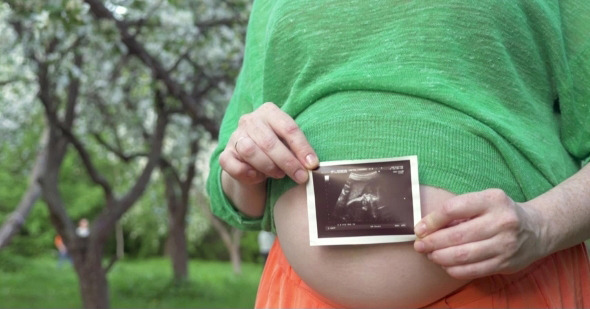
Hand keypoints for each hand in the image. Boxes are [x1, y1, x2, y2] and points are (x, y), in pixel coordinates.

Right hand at [219, 102, 318, 185]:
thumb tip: (311, 164)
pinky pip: (232, 165)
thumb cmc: (277, 148)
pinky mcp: (225, 154)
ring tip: (279, 174)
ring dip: (268, 166)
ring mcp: (235, 136)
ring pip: (249, 151)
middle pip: (269, 141)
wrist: (252, 160)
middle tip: (300, 176)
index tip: (312, 164)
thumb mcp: (289, 144)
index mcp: (269, 111)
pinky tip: (257, 177)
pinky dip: (246, 173)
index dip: (301, 147)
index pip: (288, 128)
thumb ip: (298, 150)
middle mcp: (250, 120)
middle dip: (287, 162)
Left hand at [413, 189, 546, 279]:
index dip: (432, 220)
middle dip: (432, 242)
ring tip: (430, 254)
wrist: (537, 229)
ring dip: (440, 257)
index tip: (420, 228)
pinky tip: (445, 264)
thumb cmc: (500, 212)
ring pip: (463, 256)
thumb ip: (459, 210)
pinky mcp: (505, 263)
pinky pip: (472, 270)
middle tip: (419, 245)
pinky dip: (453, 269)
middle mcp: (502, 222)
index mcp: (493, 200)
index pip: (454, 209)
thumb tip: (426, 226)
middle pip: (457, 235)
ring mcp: (505, 245)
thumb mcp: (484, 200)